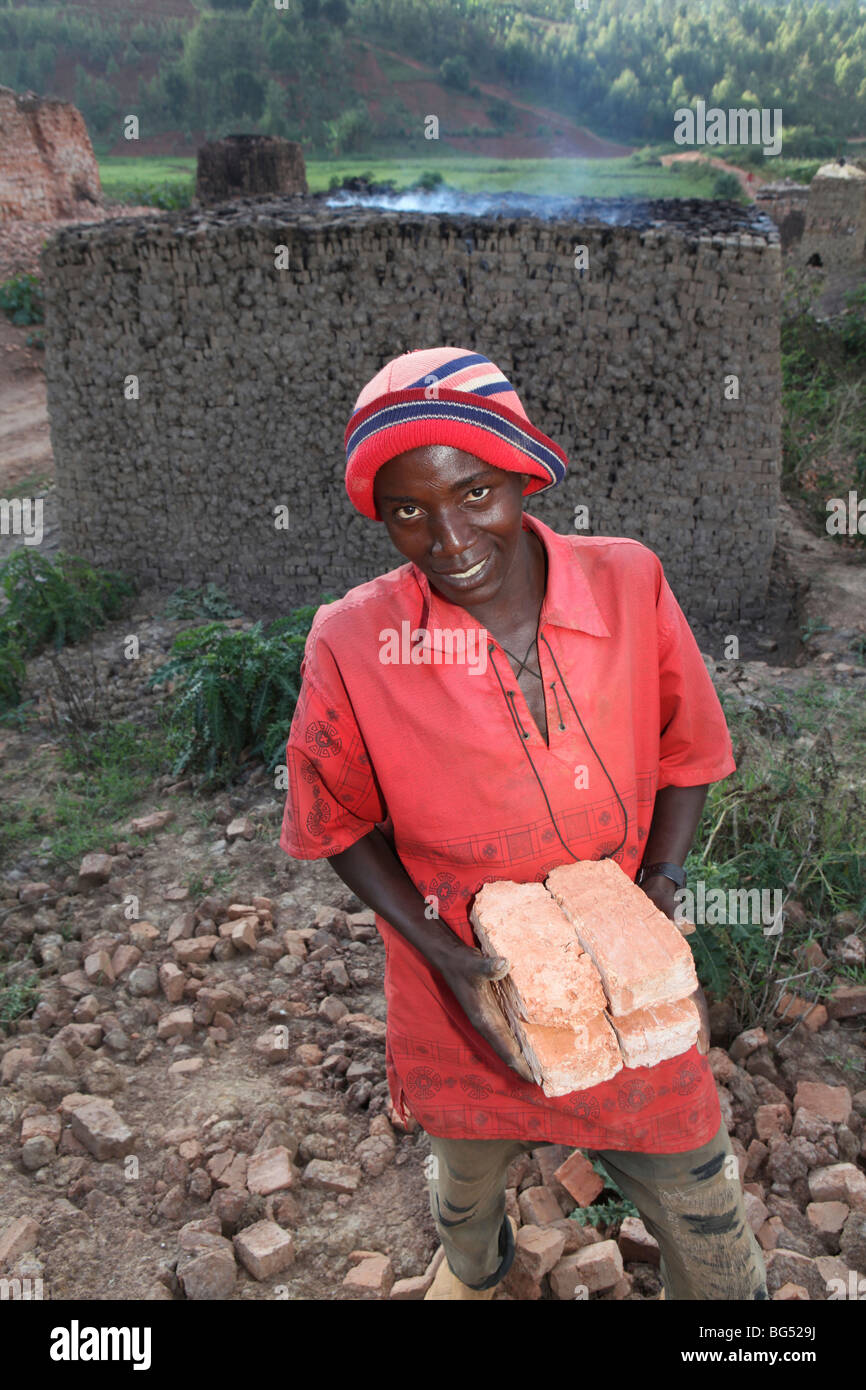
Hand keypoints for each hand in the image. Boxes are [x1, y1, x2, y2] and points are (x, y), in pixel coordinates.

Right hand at [430, 940, 534, 1083]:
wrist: (450, 959)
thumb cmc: (462, 964)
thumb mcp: (474, 965)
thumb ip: (488, 967)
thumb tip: (503, 964)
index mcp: (484, 1020)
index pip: (505, 1048)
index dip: (520, 1064)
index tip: (536, 1080)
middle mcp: (488, 1024)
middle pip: (509, 1052)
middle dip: (526, 1067)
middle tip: (548, 1080)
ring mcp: (490, 1019)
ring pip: (510, 1044)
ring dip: (524, 1056)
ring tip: (545, 1068)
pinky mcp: (494, 1011)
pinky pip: (510, 1032)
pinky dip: (521, 1041)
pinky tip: (535, 1042)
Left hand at [639, 874, 708, 1053]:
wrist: (650, 890)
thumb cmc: (663, 901)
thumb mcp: (670, 907)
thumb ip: (676, 914)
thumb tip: (684, 923)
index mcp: (681, 967)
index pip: (697, 999)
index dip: (702, 1024)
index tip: (704, 1048)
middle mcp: (667, 974)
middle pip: (676, 1010)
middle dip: (673, 1035)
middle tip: (658, 1059)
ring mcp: (651, 973)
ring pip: (655, 1004)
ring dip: (650, 1026)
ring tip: (636, 1051)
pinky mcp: (633, 968)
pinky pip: (634, 992)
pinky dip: (629, 1008)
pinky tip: (615, 1022)